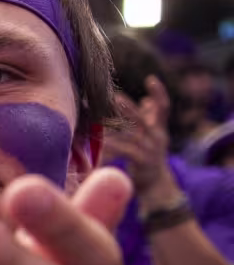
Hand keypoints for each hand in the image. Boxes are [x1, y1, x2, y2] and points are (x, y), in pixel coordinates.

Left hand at [102, 81, 178, 202]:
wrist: (157, 185)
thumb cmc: (150, 159)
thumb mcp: (154, 138)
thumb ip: (151, 119)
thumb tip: (146, 100)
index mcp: (159, 129)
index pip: (164, 107)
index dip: (159, 93)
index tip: (151, 79)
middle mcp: (157, 137)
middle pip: (143, 119)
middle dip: (129, 108)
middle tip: (115, 97)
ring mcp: (150, 150)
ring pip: (132, 135)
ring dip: (115, 128)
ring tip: (102, 121)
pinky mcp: (141, 162)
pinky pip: (125, 152)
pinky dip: (111, 148)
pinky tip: (100, 146)